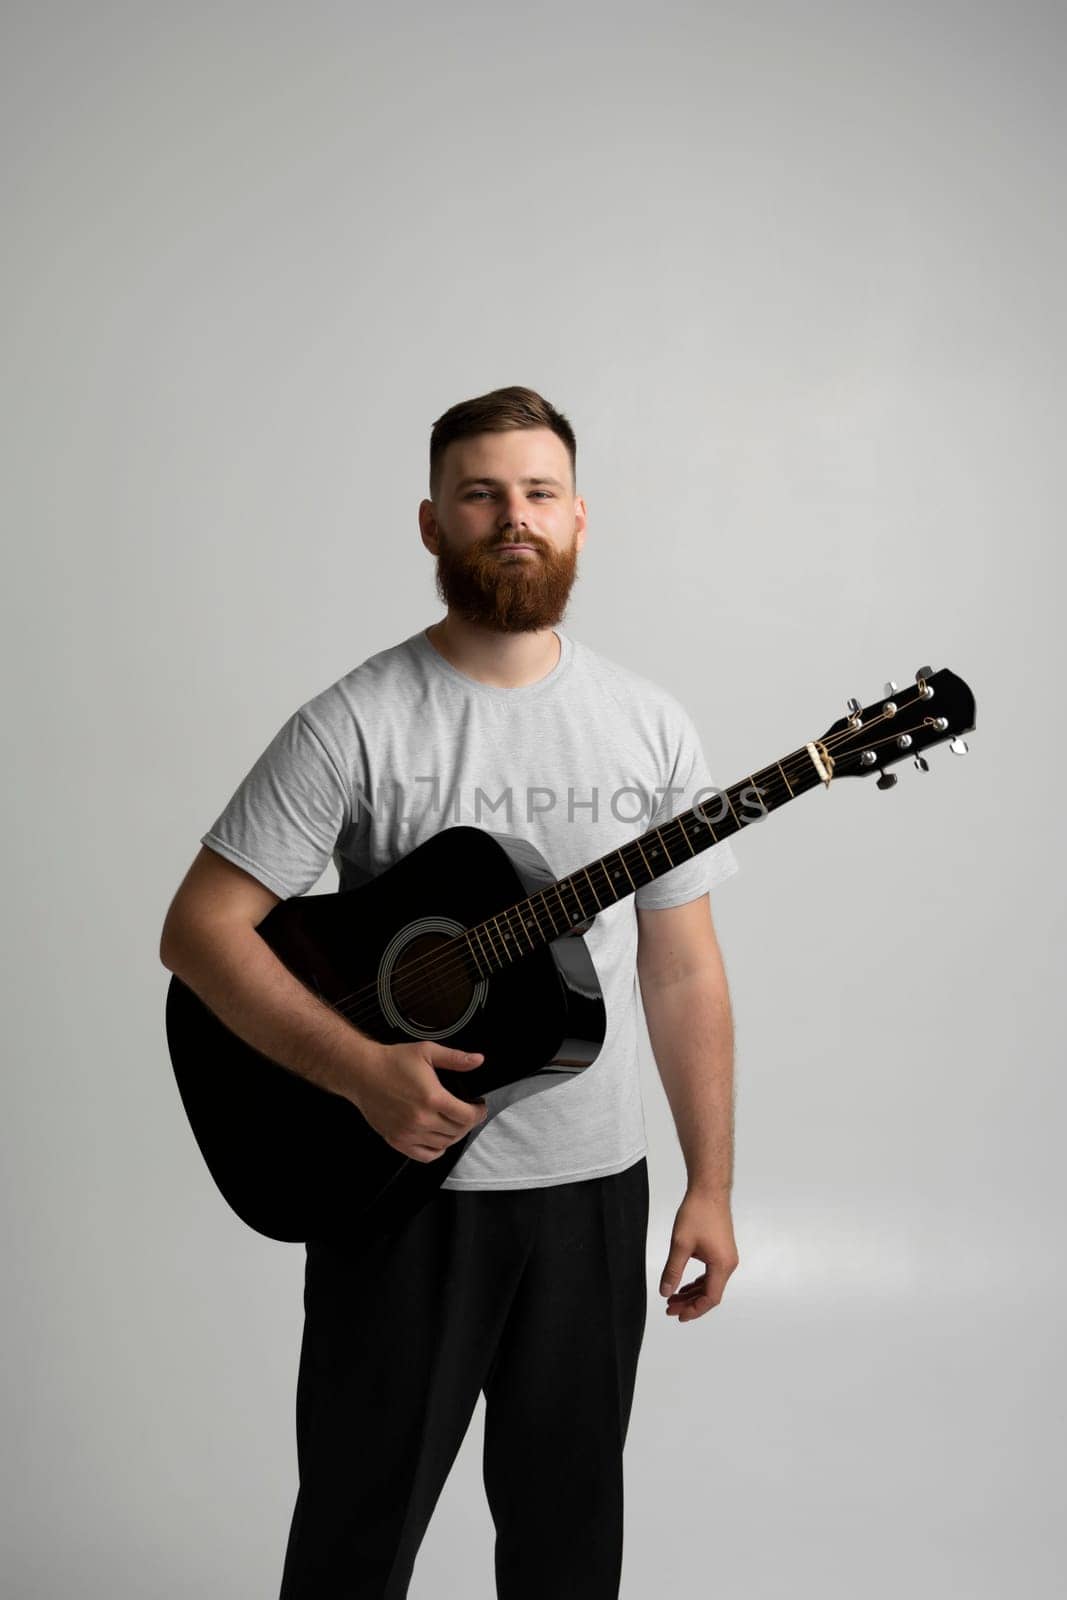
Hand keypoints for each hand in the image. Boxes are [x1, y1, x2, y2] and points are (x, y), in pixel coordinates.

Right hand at [348, 1041, 487, 1161]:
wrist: (362, 1073)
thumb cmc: (392, 1062)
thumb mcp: (427, 1052)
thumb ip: (455, 1058)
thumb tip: (478, 1060)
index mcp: (432, 1098)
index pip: (467, 1116)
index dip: (478, 1112)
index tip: (479, 1107)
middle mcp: (421, 1119)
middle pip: (458, 1131)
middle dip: (468, 1122)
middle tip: (467, 1112)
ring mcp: (409, 1132)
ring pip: (444, 1144)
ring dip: (453, 1135)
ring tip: (453, 1122)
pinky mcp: (397, 1140)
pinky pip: (425, 1156)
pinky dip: (436, 1150)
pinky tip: (438, 1139)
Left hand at [658, 1188, 738, 1322]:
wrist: (709, 1190)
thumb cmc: (697, 1213)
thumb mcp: (680, 1244)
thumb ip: (673, 1271)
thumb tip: (666, 1292)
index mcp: (722, 1265)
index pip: (710, 1298)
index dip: (694, 1310)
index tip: (678, 1315)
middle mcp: (729, 1264)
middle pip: (711, 1293)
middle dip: (690, 1303)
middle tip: (670, 1309)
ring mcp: (727, 1257)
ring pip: (710, 1284)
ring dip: (693, 1293)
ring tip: (673, 1298)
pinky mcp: (722, 1250)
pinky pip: (711, 1273)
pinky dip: (698, 1282)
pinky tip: (685, 1284)